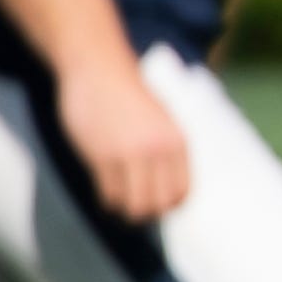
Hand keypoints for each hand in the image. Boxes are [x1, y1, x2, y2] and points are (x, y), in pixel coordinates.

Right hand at [57, 58, 188, 222]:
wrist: (98, 68)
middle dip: (146, 213)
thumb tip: (165, 186)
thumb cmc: (129, 93)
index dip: (169, 205)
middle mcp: (158, 150)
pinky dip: (107, 201)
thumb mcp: (162, 118)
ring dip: (125, 210)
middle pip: (158, 205)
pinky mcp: (102, 156)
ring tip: (119, 201)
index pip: (183, 192)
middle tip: (135, 207)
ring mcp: (130, 154)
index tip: (157, 203)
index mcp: (178, 140)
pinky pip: (109, 196)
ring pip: (133, 206)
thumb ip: (166, 147)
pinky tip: (104, 191)